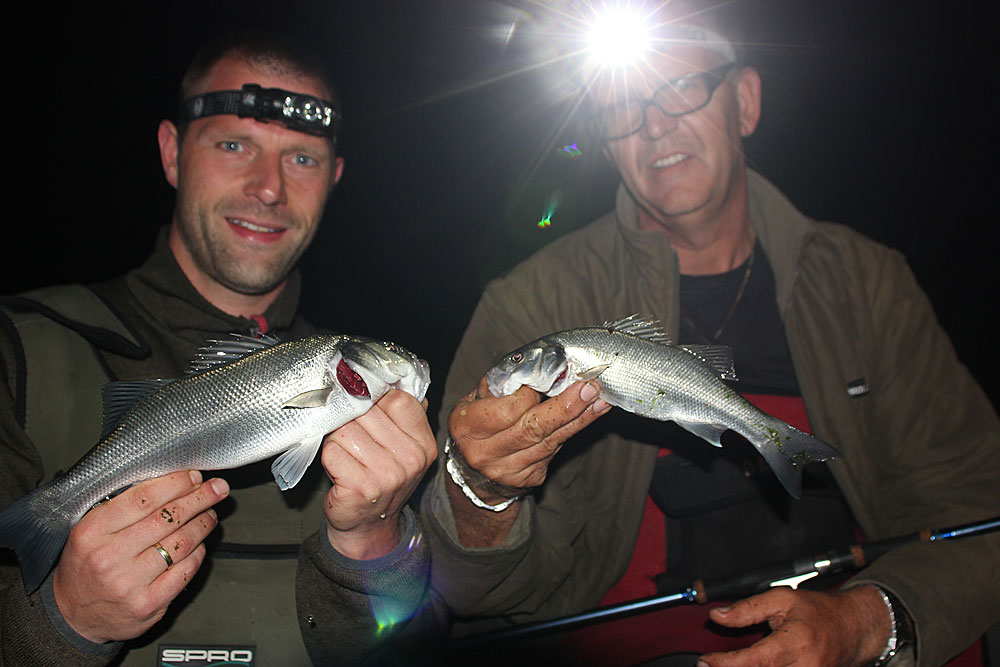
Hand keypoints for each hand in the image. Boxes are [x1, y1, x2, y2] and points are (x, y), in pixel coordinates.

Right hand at [52, 470, 228, 642]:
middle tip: (216, 489)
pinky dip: (198, 552)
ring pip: (182, 542)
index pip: (143, 498)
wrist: (73, 615)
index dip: (176, 483)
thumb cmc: (86, 565)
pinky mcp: (149, 603)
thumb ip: (122, 506)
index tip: (193, 476)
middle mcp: (110, 557)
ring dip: (203, 523)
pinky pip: (186, 570)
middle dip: (200, 498)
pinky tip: (199, 543)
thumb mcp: (90, 530)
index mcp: (92, 532)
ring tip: (210, 513)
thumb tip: (171, 482)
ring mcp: (130, 583)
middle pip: (168, 518)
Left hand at [320, 390, 435, 559]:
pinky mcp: (361, 487)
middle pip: (365, 411)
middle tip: (354, 442)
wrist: (368, 527)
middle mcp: (411, 458)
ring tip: (347, 458)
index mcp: (424, 443)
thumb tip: (383, 378)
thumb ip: (398, 417)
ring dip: (337, 442)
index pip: (397, 399)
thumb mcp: (402, 448)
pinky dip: (329, 459)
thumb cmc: (380, 480)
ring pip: (344, 430)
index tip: (367, 415)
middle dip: (350, 422)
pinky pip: (331, 451)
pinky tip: (340, 472)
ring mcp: (388, 474)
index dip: (374, 402)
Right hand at [448, 377, 610, 501]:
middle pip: (534, 427)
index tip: (551, 376)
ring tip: (599, 399)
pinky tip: (591, 414)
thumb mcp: (474, 401)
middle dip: (566, 406)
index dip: (532, 392)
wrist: (474, 474)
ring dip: (580, 418)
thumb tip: (538, 369)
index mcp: (468, 427)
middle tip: (589, 388)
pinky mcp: (529, 478)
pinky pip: (556, 450)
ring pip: (551, 441)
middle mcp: (486, 453)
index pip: (509, 409)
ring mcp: (508, 469)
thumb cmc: (477, 425)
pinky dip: (574, 430)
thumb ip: (500, 386)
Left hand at [698, 586, 890, 666]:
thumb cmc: (819, 612)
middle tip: (709, 665)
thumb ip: (748, 609)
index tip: (706, 661)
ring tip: (728, 665)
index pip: (757, 659)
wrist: (854, 629)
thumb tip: (718, 615)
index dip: (727, 664)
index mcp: (796, 642)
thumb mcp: (782, 598)